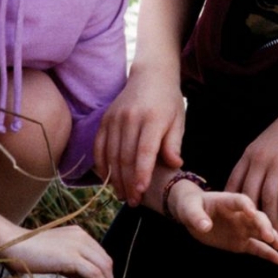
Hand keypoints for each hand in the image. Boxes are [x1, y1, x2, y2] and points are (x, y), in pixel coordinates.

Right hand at [1, 225, 113, 277]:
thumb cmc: (29, 252)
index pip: (100, 254)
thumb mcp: (57, 255)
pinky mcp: (72, 257)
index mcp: (79, 234)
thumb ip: (73, 264)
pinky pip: (94, 273)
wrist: (13, 245)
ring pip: (103, 267)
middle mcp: (82, 237)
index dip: (105, 272)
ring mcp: (78, 245)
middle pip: (105, 260)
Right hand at [94, 69, 184, 205]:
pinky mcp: (105, 119)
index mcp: (152, 119)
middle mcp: (131, 118)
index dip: (142, 173)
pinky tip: (107, 178)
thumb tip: (174, 165)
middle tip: (133, 201)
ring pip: (111, 154)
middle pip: (126, 157)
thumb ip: (174, 144)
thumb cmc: (168, 101)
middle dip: (128, 182)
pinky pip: (99, 145)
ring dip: (115, 178)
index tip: (141, 192)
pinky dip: (101, 164)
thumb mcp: (178, 120)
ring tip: (122, 195)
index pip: (145, 151)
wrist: (150, 75)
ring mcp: (115, 118)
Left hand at [167, 182, 277, 263]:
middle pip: (256, 217)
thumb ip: (197, 217)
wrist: (192, 214)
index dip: (246, 205)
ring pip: (260, 233)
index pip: (240, 201)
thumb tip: (205, 226)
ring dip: (272, 238)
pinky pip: (257, 247)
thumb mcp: (189, 209)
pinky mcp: (242, 242)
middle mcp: (240, 214)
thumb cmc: (191, 206)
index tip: (252, 212)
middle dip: (264, 225)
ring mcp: (243, 228)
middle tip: (270, 236)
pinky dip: (268, 253)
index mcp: (228, 201)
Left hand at [226, 101, 277, 233]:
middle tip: (255, 235)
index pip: (233, 183)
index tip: (233, 219)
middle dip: (251, 219)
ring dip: (273, 221)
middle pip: (250, 197)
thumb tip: (253, 183)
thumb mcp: (266, 142)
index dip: (232, 204)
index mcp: (249, 154)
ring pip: (269, 200)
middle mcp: (260, 160)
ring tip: (276, 236)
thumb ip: (257, 161)